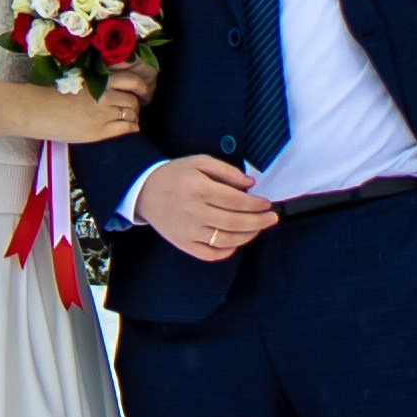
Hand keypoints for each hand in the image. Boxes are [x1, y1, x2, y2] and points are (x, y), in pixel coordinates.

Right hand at [0, 74, 152, 145]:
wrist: (34, 110)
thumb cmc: (48, 92)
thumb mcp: (75, 78)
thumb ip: (94, 80)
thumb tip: (107, 82)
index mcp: (98, 79)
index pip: (132, 80)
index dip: (139, 87)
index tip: (138, 91)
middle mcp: (104, 95)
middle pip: (134, 99)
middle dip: (137, 103)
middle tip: (134, 107)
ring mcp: (102, 114)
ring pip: (132, 114)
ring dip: (134, 117)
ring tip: (129, 119)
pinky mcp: (98, 132)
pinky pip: (126, 129)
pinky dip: (132, 128)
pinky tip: (129, 129)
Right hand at [133, 153, 278, 261]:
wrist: (144, 191)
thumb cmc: (176, 174)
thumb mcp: (199, 162)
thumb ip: (226, 170)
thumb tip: (250, 184)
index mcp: (198, 188)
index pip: (235, 201)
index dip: (255, 204)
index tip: (267, 203)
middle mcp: (193, 211)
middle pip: (234, 222)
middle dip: (259, 222)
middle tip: (272, 219)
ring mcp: (188, 231)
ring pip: (226, 240)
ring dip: (248, 236)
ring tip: (258, 228)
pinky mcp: (183, 244)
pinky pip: (210, 254)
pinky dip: (227, 251)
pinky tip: (236, 241)